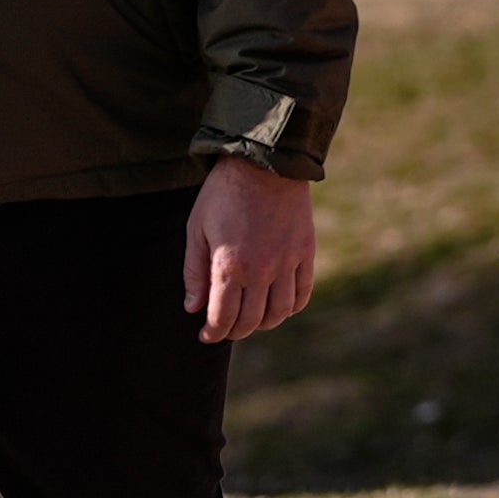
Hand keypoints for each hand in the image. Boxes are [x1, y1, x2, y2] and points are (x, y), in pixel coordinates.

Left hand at [182, 158, 322, 341]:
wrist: (264, 162)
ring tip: (252, 320)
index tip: (207, 335)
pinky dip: (291, 306)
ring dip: (264, 323)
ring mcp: (287, 263)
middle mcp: (261, 270)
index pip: (223, 318)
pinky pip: (302, 293)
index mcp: (229, 266)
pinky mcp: (305, 252)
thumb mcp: (197, 229)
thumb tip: (193, 308)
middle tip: (226, 329)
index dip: (213, 333)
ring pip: (279, 313)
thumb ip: (194, 271)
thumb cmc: (223, 194)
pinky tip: (279, 306)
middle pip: (251, 321)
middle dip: (235, 331)